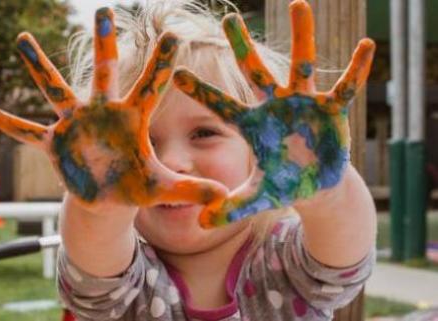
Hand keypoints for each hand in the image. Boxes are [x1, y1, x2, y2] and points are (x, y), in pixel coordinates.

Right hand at [0, 7, 226, 210]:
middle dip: (104, 44)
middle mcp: (103, 113)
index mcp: (132, 119)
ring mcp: (76, 124)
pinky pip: (29, 132)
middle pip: (104, 73)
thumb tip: (224, 196)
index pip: (151, 87)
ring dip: (40, 68)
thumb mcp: (162, 188)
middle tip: (104, 10)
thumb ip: (190, 190)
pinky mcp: (55, 143)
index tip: (173, 35)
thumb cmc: (136, 185)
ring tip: (24, 40)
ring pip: (57, 90)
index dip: (161, 64)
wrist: (109, 196)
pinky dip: (12, 124)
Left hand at [173, 0, 374, 227]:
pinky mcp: (331, 111)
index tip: (175, 71)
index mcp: (252, 125)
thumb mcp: (256, 197)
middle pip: (255, 73)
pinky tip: (366, 46)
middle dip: (243, 47)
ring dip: (302, 37)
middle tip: (230, 17)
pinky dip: (355, 69)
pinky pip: (344, 87)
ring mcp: (303, 105)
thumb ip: (229, 208)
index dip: (200, 91)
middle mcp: (274, 107)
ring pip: (301, 66)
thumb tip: (199, 226)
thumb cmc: (282, 184)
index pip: (221, 106)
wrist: (314, 184)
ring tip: (298, 4)